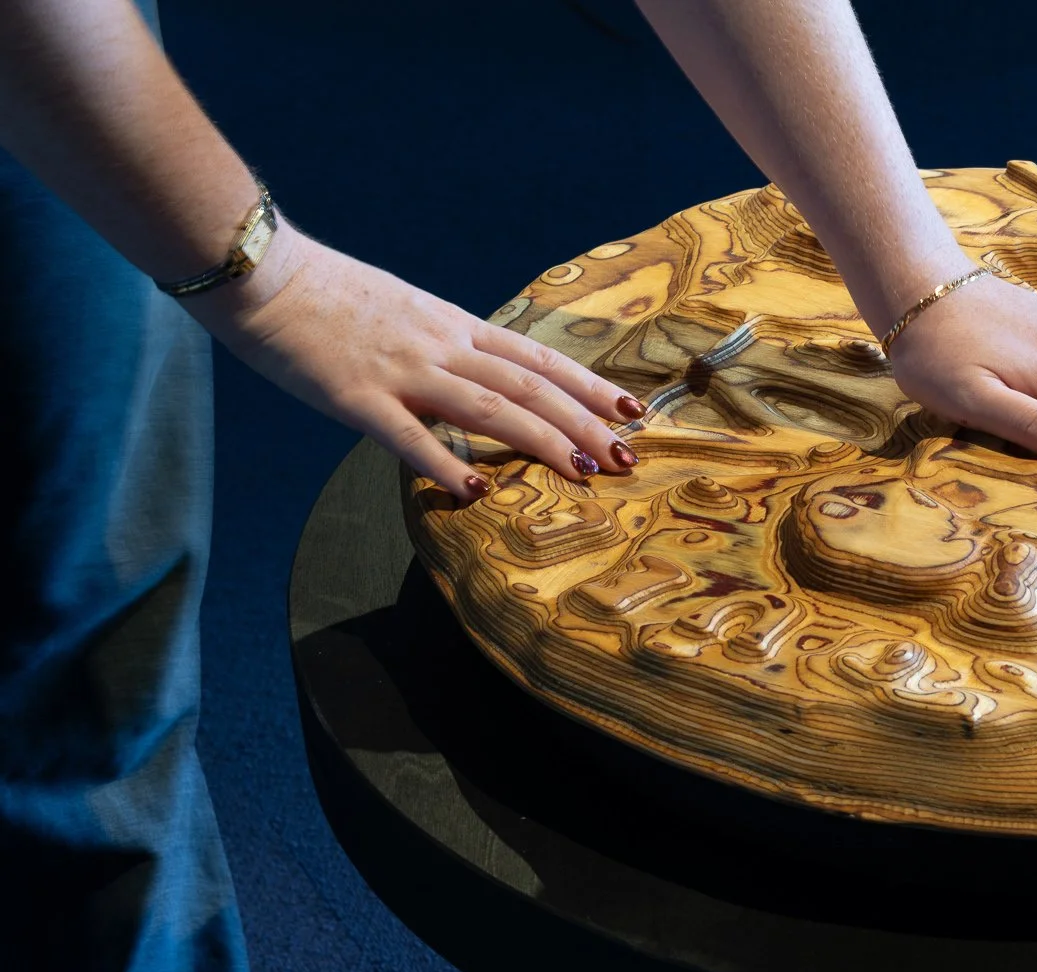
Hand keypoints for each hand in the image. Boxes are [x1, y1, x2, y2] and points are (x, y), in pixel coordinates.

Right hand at [185, 227, 643, 502]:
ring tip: (583, 472)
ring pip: (489, 407)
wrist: (262, 273)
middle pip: (529, 386)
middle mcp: (441, 345)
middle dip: (584, 423)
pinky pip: (407, 436)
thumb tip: (483, 379)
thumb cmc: (330, 297)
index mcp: (453, 325)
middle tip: (626, 458)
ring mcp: (402, 370)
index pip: (537, 358)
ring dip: (541, 441)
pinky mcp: (355, 396)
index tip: (631, 410)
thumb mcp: (406, 313)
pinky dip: (444, 462)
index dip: (588, 385)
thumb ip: (446, 347)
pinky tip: (475, 491)